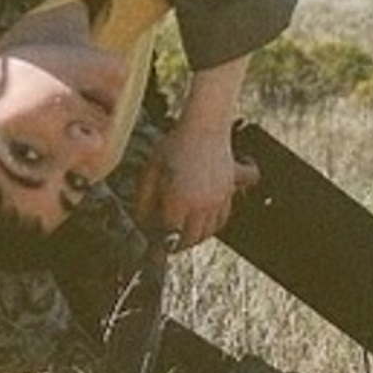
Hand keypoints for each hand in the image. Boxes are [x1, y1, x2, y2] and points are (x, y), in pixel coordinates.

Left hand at [134, 55, 257, 248]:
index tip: (154, 245)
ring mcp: (218, 200)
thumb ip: (144, 198)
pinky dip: (212, 224)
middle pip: (190, 238)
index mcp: (178, 200)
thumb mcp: (150, 170)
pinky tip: (201, 218)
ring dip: (195, 235)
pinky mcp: (230, 193)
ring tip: (183, 232)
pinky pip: (222, 219)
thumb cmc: (174, 145)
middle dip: (177, 244)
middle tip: (168, 242)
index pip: (169, 234)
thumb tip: (142, 220)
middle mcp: (200, 205)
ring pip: (208, 231)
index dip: (160, 242)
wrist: (205, 127)